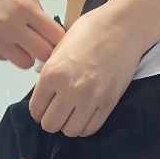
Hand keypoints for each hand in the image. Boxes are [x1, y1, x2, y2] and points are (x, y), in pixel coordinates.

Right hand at [0, 0, 64, 67]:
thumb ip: (36, 6)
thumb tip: (47, 26)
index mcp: (23, 8)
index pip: (55, 37)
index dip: (60, 40)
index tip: (58, 39)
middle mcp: (9, 26)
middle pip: (43, 55)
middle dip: (47, 51)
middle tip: (43, 44)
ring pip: (23, 63)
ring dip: (27, 55)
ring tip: (22, 42)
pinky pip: (2, 58)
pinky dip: (6, 51)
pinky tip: (1, 36)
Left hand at [28, 6, 145, 136]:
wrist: (123, 27)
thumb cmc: (93, 30)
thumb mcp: (59, 47)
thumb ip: (50, 72)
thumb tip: (45, 92)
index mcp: (52, 73)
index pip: (36, 109)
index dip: (38, 111)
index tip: (43, 109)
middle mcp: (70, 89)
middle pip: (51, 125)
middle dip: (51, 120)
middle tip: (56, 112)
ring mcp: (91, 99)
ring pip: (70, 131)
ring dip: (68, 125)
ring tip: (71, 114)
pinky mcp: (108, 103)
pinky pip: (91, 129)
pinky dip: (85, 126)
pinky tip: (84, 115)